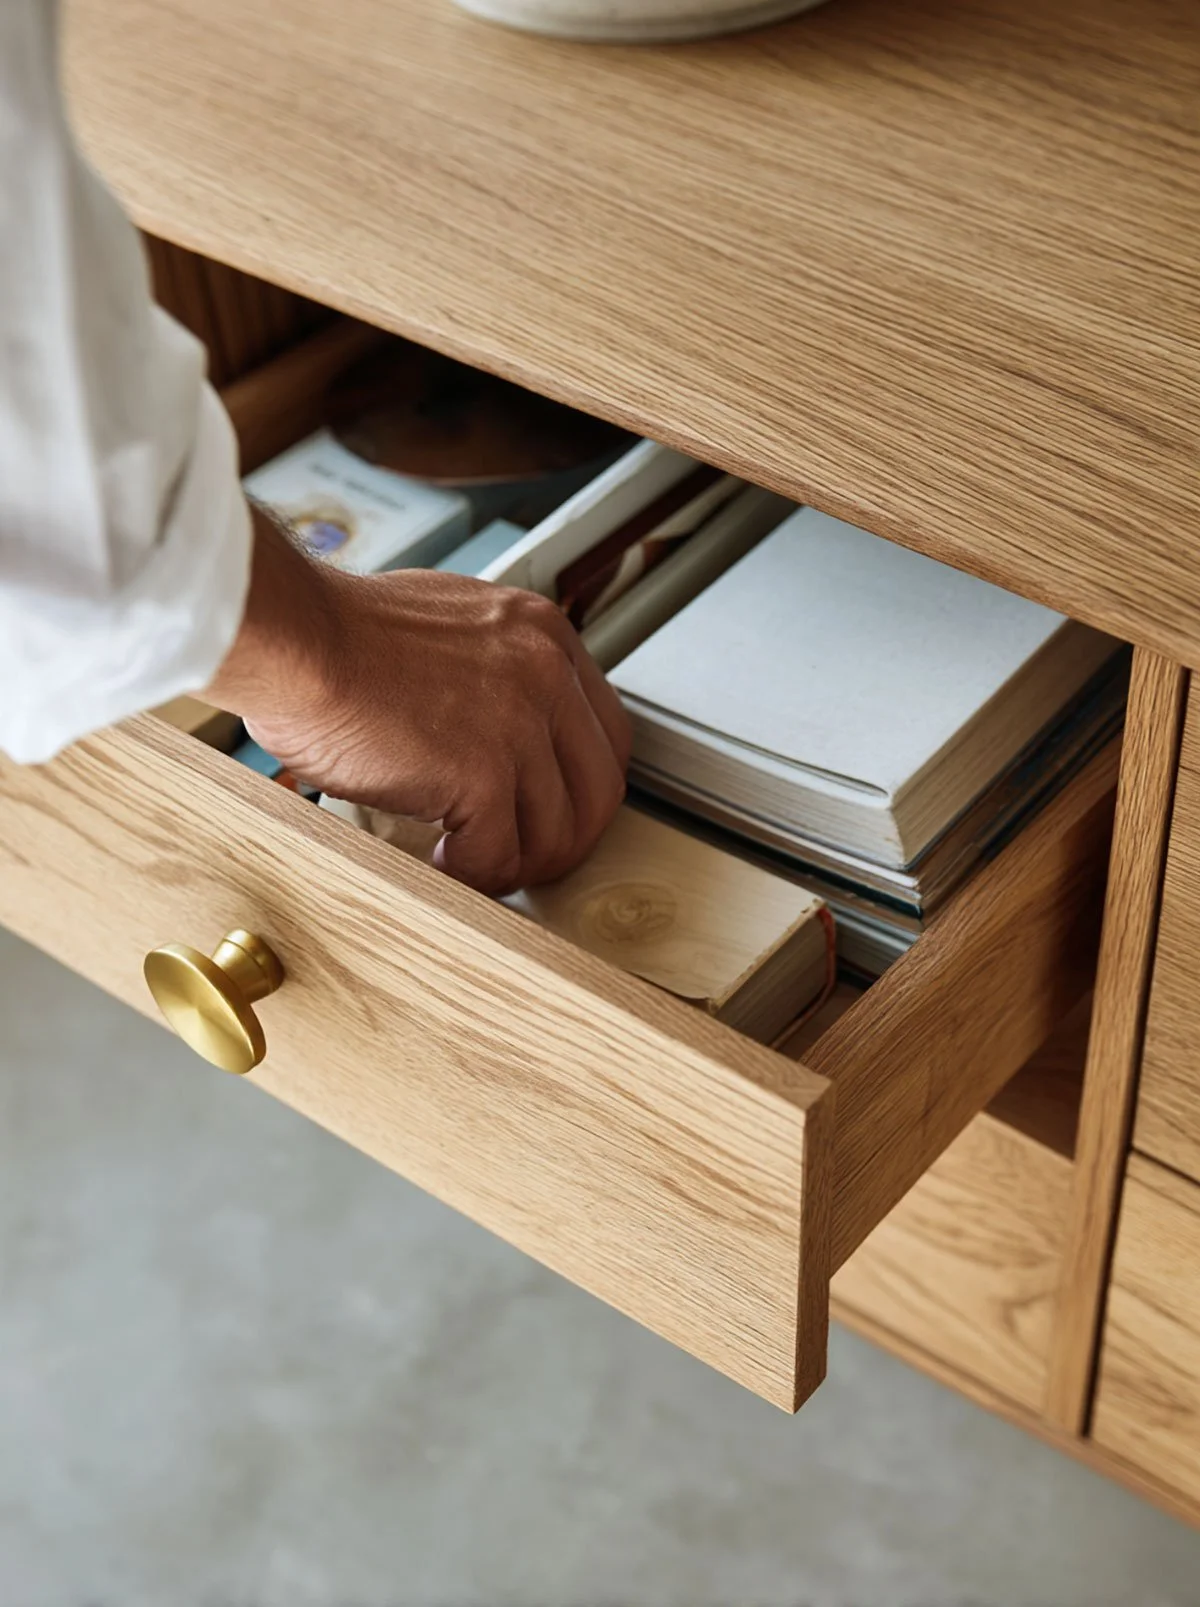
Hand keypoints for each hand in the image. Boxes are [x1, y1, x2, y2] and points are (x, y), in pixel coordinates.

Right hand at [207, 506, 630, 894]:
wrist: (295, 640)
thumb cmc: (338, 636)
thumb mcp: (448, 628)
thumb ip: (491, 670)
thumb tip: (494, 730)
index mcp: (542, 634)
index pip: (604, 734)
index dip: (578, 788)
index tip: (547, 811)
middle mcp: (545, 674)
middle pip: (599, 790)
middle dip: (561, 839)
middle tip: (516, 855)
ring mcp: (520, 725)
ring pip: (557, 833)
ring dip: (513, 862)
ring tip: (468, 860)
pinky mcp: (482, 774)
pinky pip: (499, 856)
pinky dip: (472, 874)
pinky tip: (439, 860)